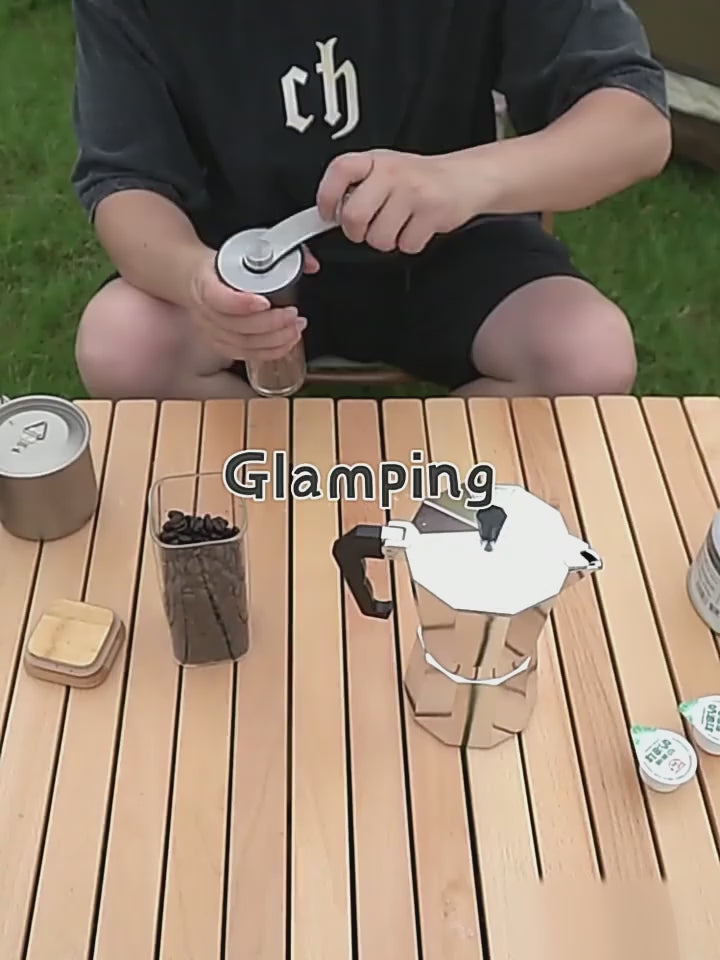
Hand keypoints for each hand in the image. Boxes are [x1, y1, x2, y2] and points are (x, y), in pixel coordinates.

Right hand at [188, 247, 318, 361]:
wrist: (192, 277)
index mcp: (204, 282)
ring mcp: (211, 331)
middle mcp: (205, 311)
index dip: (242, 303)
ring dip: (275, 339)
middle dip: (272, 324)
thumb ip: (279, 253)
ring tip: (295, 329)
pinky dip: (269, 352)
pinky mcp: (219, 344)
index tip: (265, 302)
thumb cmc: (220, 266)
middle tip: (293, 316)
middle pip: (237, 326)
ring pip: (243, 344)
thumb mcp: (241, 250)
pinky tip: (286, 344)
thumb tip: (310, 264)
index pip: (218, 298)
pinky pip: (245, 355)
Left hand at [316, 149, 477, 253]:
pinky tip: (416, 228)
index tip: (327, 213)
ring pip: (379, 237)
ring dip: (387, 241)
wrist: (465, 178)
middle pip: (354, 215)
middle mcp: (392, 173)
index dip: (327, 196)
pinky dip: (410, 244)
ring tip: (398, 226)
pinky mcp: (432, 212)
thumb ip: (359, 187)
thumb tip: (332, 213)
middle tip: (367, 228)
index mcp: (375, 160)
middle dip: (357, 232)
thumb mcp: (385, 170)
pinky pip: (406, 245)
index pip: (340, 170)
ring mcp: (412, 192)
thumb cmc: (420, 179)